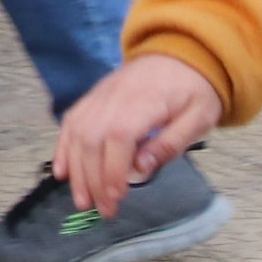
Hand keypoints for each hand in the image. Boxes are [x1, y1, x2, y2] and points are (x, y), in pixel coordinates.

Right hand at [54, 53, 225, 216]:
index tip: (116, 198)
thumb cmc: (195, 89)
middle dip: (93, 179)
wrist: (183, 52)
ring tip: (82, 200)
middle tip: (102, 209)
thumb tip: (142, 168)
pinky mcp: (93, 97)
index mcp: (144, 102)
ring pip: (76, 133)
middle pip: (92, 140)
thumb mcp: (199, 118)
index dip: (112, 170)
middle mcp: (114, 97)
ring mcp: (100, 96)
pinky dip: (63, 148)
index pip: (119, 138)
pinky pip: (70, 122)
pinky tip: (62, 172)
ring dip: (75, 170)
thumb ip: (171, 142)